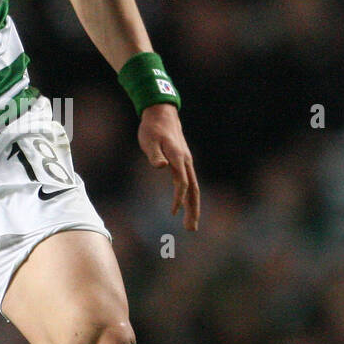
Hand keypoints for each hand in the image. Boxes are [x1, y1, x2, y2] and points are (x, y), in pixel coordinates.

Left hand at [137, 103, 199, 229]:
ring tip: (191, 224)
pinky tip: (187, 206)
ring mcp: (187, 162)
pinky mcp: (184, 163)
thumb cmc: (152, 129)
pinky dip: (191, 197)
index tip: (174, 213)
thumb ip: (155, 155)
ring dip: (194, 207)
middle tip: (191, 229)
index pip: (182, 183)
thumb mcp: (149, 141)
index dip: (179, 198)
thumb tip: (162, 167)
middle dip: (193, 210)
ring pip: (194, 188)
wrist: (162, 114)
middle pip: (194, 190)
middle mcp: (186, 162)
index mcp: (178, 158)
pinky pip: (191, 183)